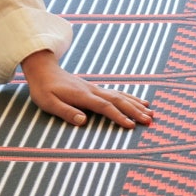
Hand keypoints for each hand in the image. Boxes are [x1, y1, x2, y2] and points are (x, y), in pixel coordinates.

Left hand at [20, 50, 153, 128]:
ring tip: (151, 112)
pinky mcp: (96, 89)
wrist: (44, 70)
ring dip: (136, 104)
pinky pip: (117, 93)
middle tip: (150, 120)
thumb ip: (65, 111)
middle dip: (135, 111)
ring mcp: (96, 88)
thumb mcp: (48, 103)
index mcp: (82, 96)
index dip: (119, 117)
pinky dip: (131, 97)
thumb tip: (83, 121)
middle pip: (118, 101)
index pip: (105, 107)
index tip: (131, 126)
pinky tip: (139, 101)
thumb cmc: (44, 89)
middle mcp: (93, 91)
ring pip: (121, 96)